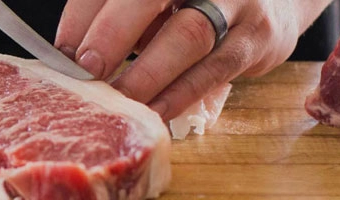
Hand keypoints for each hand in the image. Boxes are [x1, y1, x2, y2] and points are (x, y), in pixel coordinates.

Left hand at [54, 0, 332, 120]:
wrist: (277, 2)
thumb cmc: (204, 2)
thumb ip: (126, 14)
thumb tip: (72, 50)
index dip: (85, 13)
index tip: (62, 48)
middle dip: (113, 32)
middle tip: (87, 69)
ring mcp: (237, 3)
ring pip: (189, 36)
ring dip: (147, 73)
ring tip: (118, 99)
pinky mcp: (257, 39)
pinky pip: (215, 70)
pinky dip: (181, 94)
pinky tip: (156, 111)